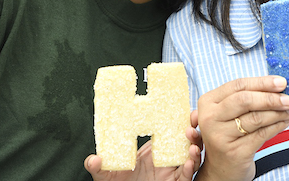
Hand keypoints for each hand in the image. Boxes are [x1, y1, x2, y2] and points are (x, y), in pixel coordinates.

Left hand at [85, 125, 201, 180]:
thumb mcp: (105, 174)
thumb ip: (98, 166)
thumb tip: (93, 159)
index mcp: (152, 151)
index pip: (169, 132)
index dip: (179, 122)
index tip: (185, 113)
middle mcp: (165, 160)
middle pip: (185, 143)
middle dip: (192, 133)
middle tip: (191, 127)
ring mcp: (170, 173)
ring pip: (190, 159)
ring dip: (194, 150)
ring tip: (192, 146)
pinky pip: (186, 177)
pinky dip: (189, 169)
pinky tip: (187, 163)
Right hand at [194, 76, 288, 180]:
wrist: (222, 168)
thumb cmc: (230, 135)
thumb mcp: (230, 113)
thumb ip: (248, 97)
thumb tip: (278, 87)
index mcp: (208, 102)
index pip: (238, 85)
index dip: (262, 82)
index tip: (281, 82)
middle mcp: (210, 118)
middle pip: (245, 100)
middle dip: (270, 98)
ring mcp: (220, 136)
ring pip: (255, 118)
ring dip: (277, 113)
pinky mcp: (234, 152)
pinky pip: (261, 135)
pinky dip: (276, 127)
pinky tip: (284, 122)